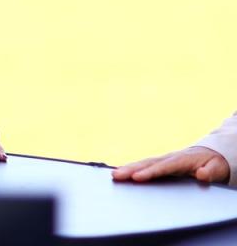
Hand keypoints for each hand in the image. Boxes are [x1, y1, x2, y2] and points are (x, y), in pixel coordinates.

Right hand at [112, 147, 229, 183]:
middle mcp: (169, 158)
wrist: (210, 154)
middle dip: (131, 169)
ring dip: (128, 168)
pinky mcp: (159, 163)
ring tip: (114, 175)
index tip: (137, 177)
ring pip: (143, 163)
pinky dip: (131, 168)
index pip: (163, 167)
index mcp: (182, 160)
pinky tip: (121, 172)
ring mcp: (163, 159)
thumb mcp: (217, 168)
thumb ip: (209, 173)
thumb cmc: (213, 163)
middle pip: (147, 163)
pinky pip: (143, 165)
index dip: (149, 172)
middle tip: (116, 175)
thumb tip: (200, 175)